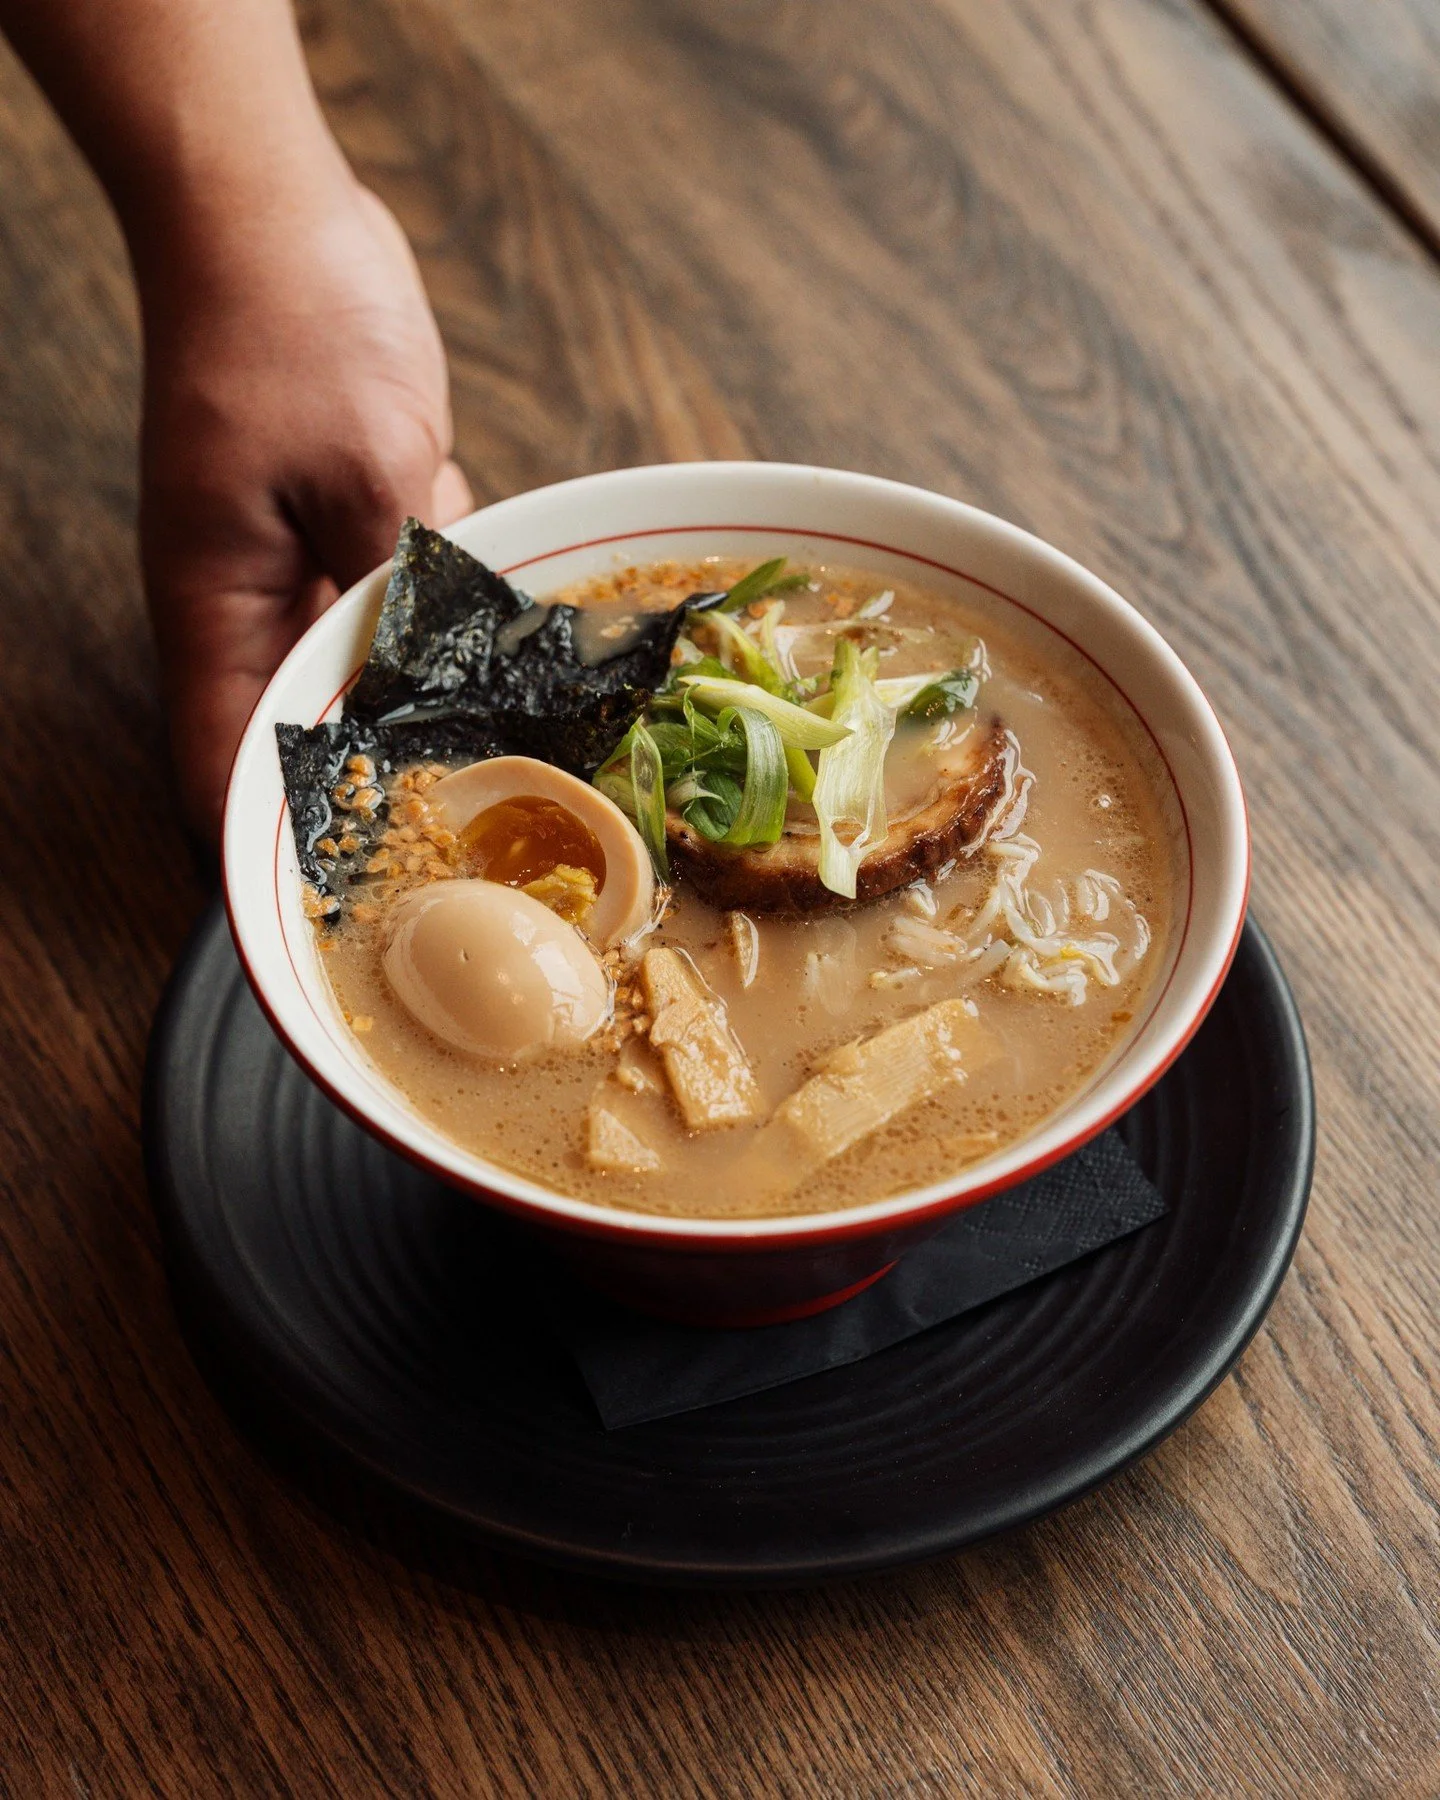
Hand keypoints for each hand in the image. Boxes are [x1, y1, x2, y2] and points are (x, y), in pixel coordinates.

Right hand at [138, 177, 472, 838]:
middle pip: (300, 730)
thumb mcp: (370, 473)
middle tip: (458, 841)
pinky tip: (487, 572)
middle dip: (375, 780)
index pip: (222, 766)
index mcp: (219, 607)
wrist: (271, 204)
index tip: (319, 918)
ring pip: (364, 662)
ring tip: (505, 729)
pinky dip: (443, 592)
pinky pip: (398, 589)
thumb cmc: (290, 322)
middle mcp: (247, 600)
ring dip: (427, 679)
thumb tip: (430, 691)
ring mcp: (291, 559)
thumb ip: (400, 595)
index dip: (263, 850)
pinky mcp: (337, 518)